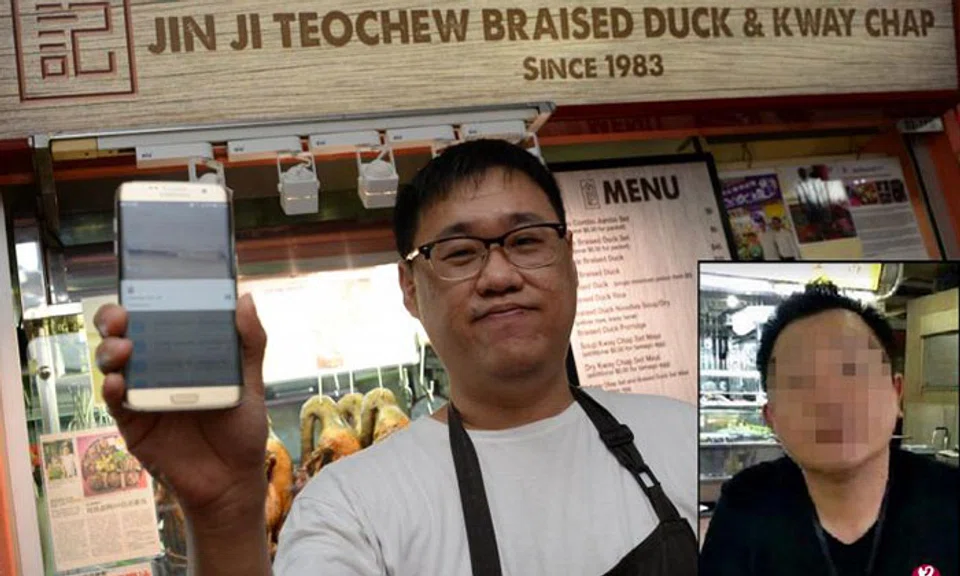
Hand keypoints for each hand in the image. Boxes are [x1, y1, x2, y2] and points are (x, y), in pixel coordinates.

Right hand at [94, 294, 268, 523]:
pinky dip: (113, 390)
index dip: (142, 301)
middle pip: (124, 336)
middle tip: (121, 317)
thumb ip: (250, 342)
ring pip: (113, 365)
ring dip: (110, 352)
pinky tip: (119, 383)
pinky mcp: (133, 424)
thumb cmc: (242, 430)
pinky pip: (116, 403)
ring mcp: (142, 396)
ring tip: (124, 349)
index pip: (156, 319)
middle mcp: (158, 370)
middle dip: (114, 320)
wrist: (233, 481)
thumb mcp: (251, 383)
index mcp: (183, 355)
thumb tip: (245, 299)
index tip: (141, 288)